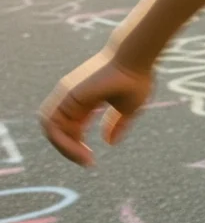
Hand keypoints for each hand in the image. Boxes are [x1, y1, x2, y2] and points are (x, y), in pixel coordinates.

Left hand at [38, 48, 153, 167]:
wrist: (135, 60)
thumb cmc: (136, 79)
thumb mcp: (128, 109)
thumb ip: (116, 124)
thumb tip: (109, 142)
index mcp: (85, 101)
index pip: (71, 129)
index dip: (76, 146)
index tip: (92, 160)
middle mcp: (71, 98)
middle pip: (57, 130)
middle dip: (68, 149)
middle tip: (86, 162)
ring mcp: (66, 95)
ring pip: (50, 128)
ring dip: (63, 147)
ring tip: (82, 158)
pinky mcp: (66, 94)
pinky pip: (52, 123)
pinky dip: (61, 140)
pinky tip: (79, 149)